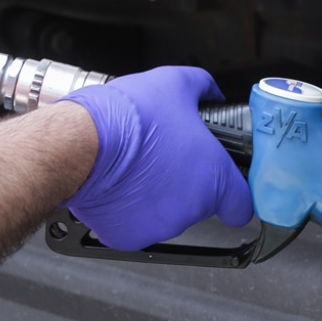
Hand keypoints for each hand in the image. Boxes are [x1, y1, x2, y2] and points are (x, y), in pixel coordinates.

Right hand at [59, 66, 252, 249]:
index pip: (241, 206)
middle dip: (184, 184)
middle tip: (163, 159)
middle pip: (198, 205)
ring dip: (155, 196)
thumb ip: (202, 87)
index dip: (234, 196)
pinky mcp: (130, 238)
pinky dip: (128, 210)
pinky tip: (119, 185)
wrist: (79, 144)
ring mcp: (161, 227)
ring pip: (165, 215)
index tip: (226, 189)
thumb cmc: (126, 119)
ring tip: (136, 167)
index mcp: (213, 179)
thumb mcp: (174, 82)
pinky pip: (135, 225)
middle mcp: (191, 209)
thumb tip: (210, 91)